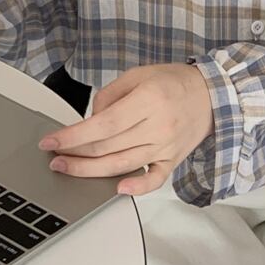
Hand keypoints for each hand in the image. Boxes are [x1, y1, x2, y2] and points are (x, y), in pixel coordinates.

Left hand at [38, 63, 213, 195]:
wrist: (213, 95)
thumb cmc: (175, 82)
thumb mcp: (138, 75)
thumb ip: (110, 95)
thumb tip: (90, 120)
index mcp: (148, 100)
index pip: (102, 125)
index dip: (72, 136)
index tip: (51, 141)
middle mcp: (158, 126)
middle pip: (107, 148)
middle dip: (74, 154)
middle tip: (54, 155)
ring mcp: (166, 146)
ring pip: (121, 166)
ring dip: (89, 172)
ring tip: (68, 169)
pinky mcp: (172, 160)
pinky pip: (154, 180)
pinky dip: (137, 188)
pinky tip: (117, 190)